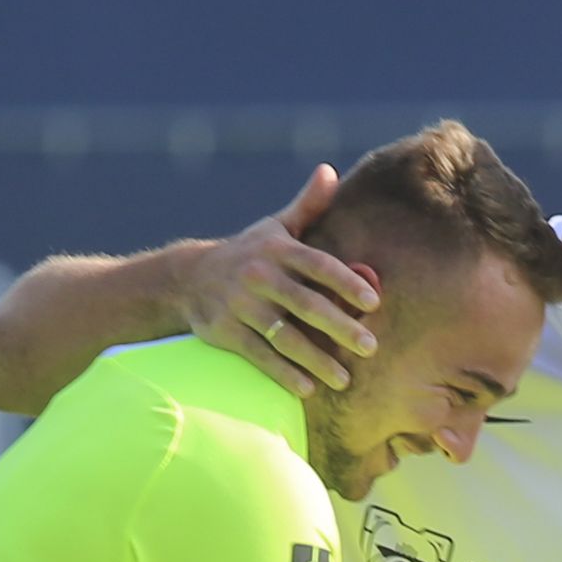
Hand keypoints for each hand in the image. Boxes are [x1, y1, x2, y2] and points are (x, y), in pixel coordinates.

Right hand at [182, 164, 380, 394]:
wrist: (187, 278)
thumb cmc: (249, 253)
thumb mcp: (274, 227)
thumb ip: (307, 206)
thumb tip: (330, 172)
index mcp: (277, 249)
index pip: (318, 264)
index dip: (346, 282)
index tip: (374, 302)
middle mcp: (259, 276)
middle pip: (306, 304)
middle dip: (340, 327)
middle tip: (370, 347)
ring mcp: (240, 306)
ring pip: (285, 336)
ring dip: (316, 359)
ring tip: (345, 379)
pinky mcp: (225, 332)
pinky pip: (260, 356)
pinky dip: (284, 374)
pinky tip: (308, 389)